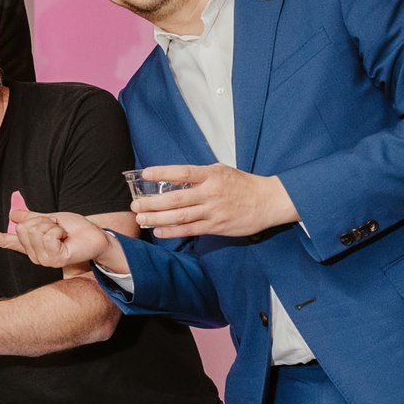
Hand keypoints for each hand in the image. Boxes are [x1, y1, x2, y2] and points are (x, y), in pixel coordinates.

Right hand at [0, 193, 124, 273]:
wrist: (96, 237)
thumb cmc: (76, 230)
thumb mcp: (51, 218)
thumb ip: (32, 217)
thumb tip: (13, 215)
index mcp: (32, 244)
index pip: (7, 240)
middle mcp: (34, 254)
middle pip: (22, 227)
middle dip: (41, 220)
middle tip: (57, 227)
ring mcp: (43, 259)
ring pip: (34, 231)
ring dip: (51, 225)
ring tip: (63, 233)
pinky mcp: (53, 260)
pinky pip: (47, 237)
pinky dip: (57, 231)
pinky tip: (65, 238)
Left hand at [127, 163, 297, 239]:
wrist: (268, 202)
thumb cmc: (243, 184)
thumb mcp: (222, 171)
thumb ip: (199, 174)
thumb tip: (174, 178)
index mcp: (212, 175)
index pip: (183, 172)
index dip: (163, 172)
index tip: (145, 173)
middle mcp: (211, 193)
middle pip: (176, 198)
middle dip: (152, 203)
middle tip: (135, 205)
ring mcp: (213, 211)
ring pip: (181, 216)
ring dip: (158, 219)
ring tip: (141, 219)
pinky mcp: (216, 226)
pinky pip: (191, 230)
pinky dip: (173, 231)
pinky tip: (159, 231)